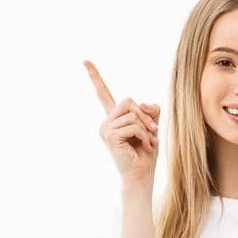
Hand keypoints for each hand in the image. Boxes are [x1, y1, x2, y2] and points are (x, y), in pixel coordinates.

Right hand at [84, 59, 160, 185]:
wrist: (141, 176)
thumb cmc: (145, 155)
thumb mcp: (151, 127)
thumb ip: (149, 111)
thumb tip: (144, 103)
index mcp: (114, 118)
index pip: (103, 94)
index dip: (95, 77)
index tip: (85, 61)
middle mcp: (106, 122)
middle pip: (128, 101)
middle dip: (145, 115)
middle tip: (153, 133)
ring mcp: (106, 129)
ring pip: (132, 113)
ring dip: (147, 128)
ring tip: (148, 142)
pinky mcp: (109, 136)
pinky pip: (133, 125)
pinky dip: (144, 135)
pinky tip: (144, 147)